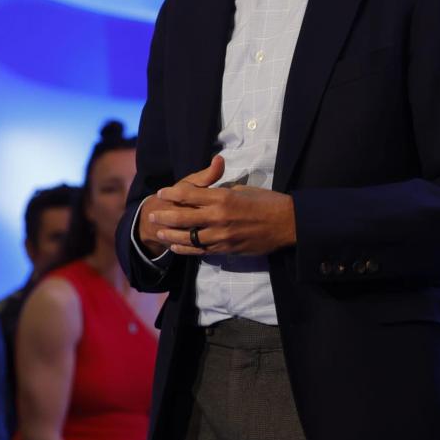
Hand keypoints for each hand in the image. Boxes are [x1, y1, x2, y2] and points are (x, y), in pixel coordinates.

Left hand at [148, 157, 295, 255]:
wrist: (288, 224)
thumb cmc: (267, 201)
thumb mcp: (242, 189)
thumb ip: (220, 189)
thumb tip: (205, 190)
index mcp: (222, 198)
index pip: (189, 194)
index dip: (171, 194)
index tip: (160, 193)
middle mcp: (219, 217)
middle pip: (184, 217)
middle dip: (165, 216)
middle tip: (152, 215)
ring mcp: (222, 235)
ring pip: (189, 237)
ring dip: (171, 236)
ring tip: (159, 233)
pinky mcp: (227, 249)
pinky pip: (202, 250)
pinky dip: (187, 249)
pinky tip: (176, 248)